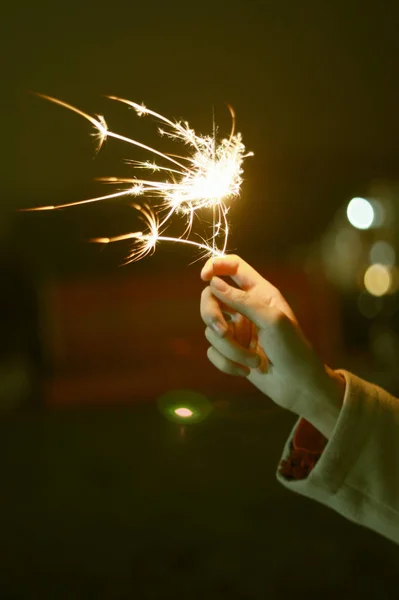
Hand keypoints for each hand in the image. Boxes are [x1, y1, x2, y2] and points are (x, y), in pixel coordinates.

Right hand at [200, 255, 344, 437]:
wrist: (297, 386)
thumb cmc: (292, 349)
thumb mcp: (271, 320)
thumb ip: (242, 300)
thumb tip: (212, 284)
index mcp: (259, 292)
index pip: (233, 266)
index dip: (216, 265)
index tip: (204, 278)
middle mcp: (244, 308)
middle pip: (210, 298)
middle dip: (212, 316)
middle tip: (223, 332)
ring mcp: (236, 330)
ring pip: (210, 330)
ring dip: (230, 349)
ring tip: (252, 362)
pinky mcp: (230, 352)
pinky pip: (212, 352)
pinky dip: (226, 363)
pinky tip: (245, 372)